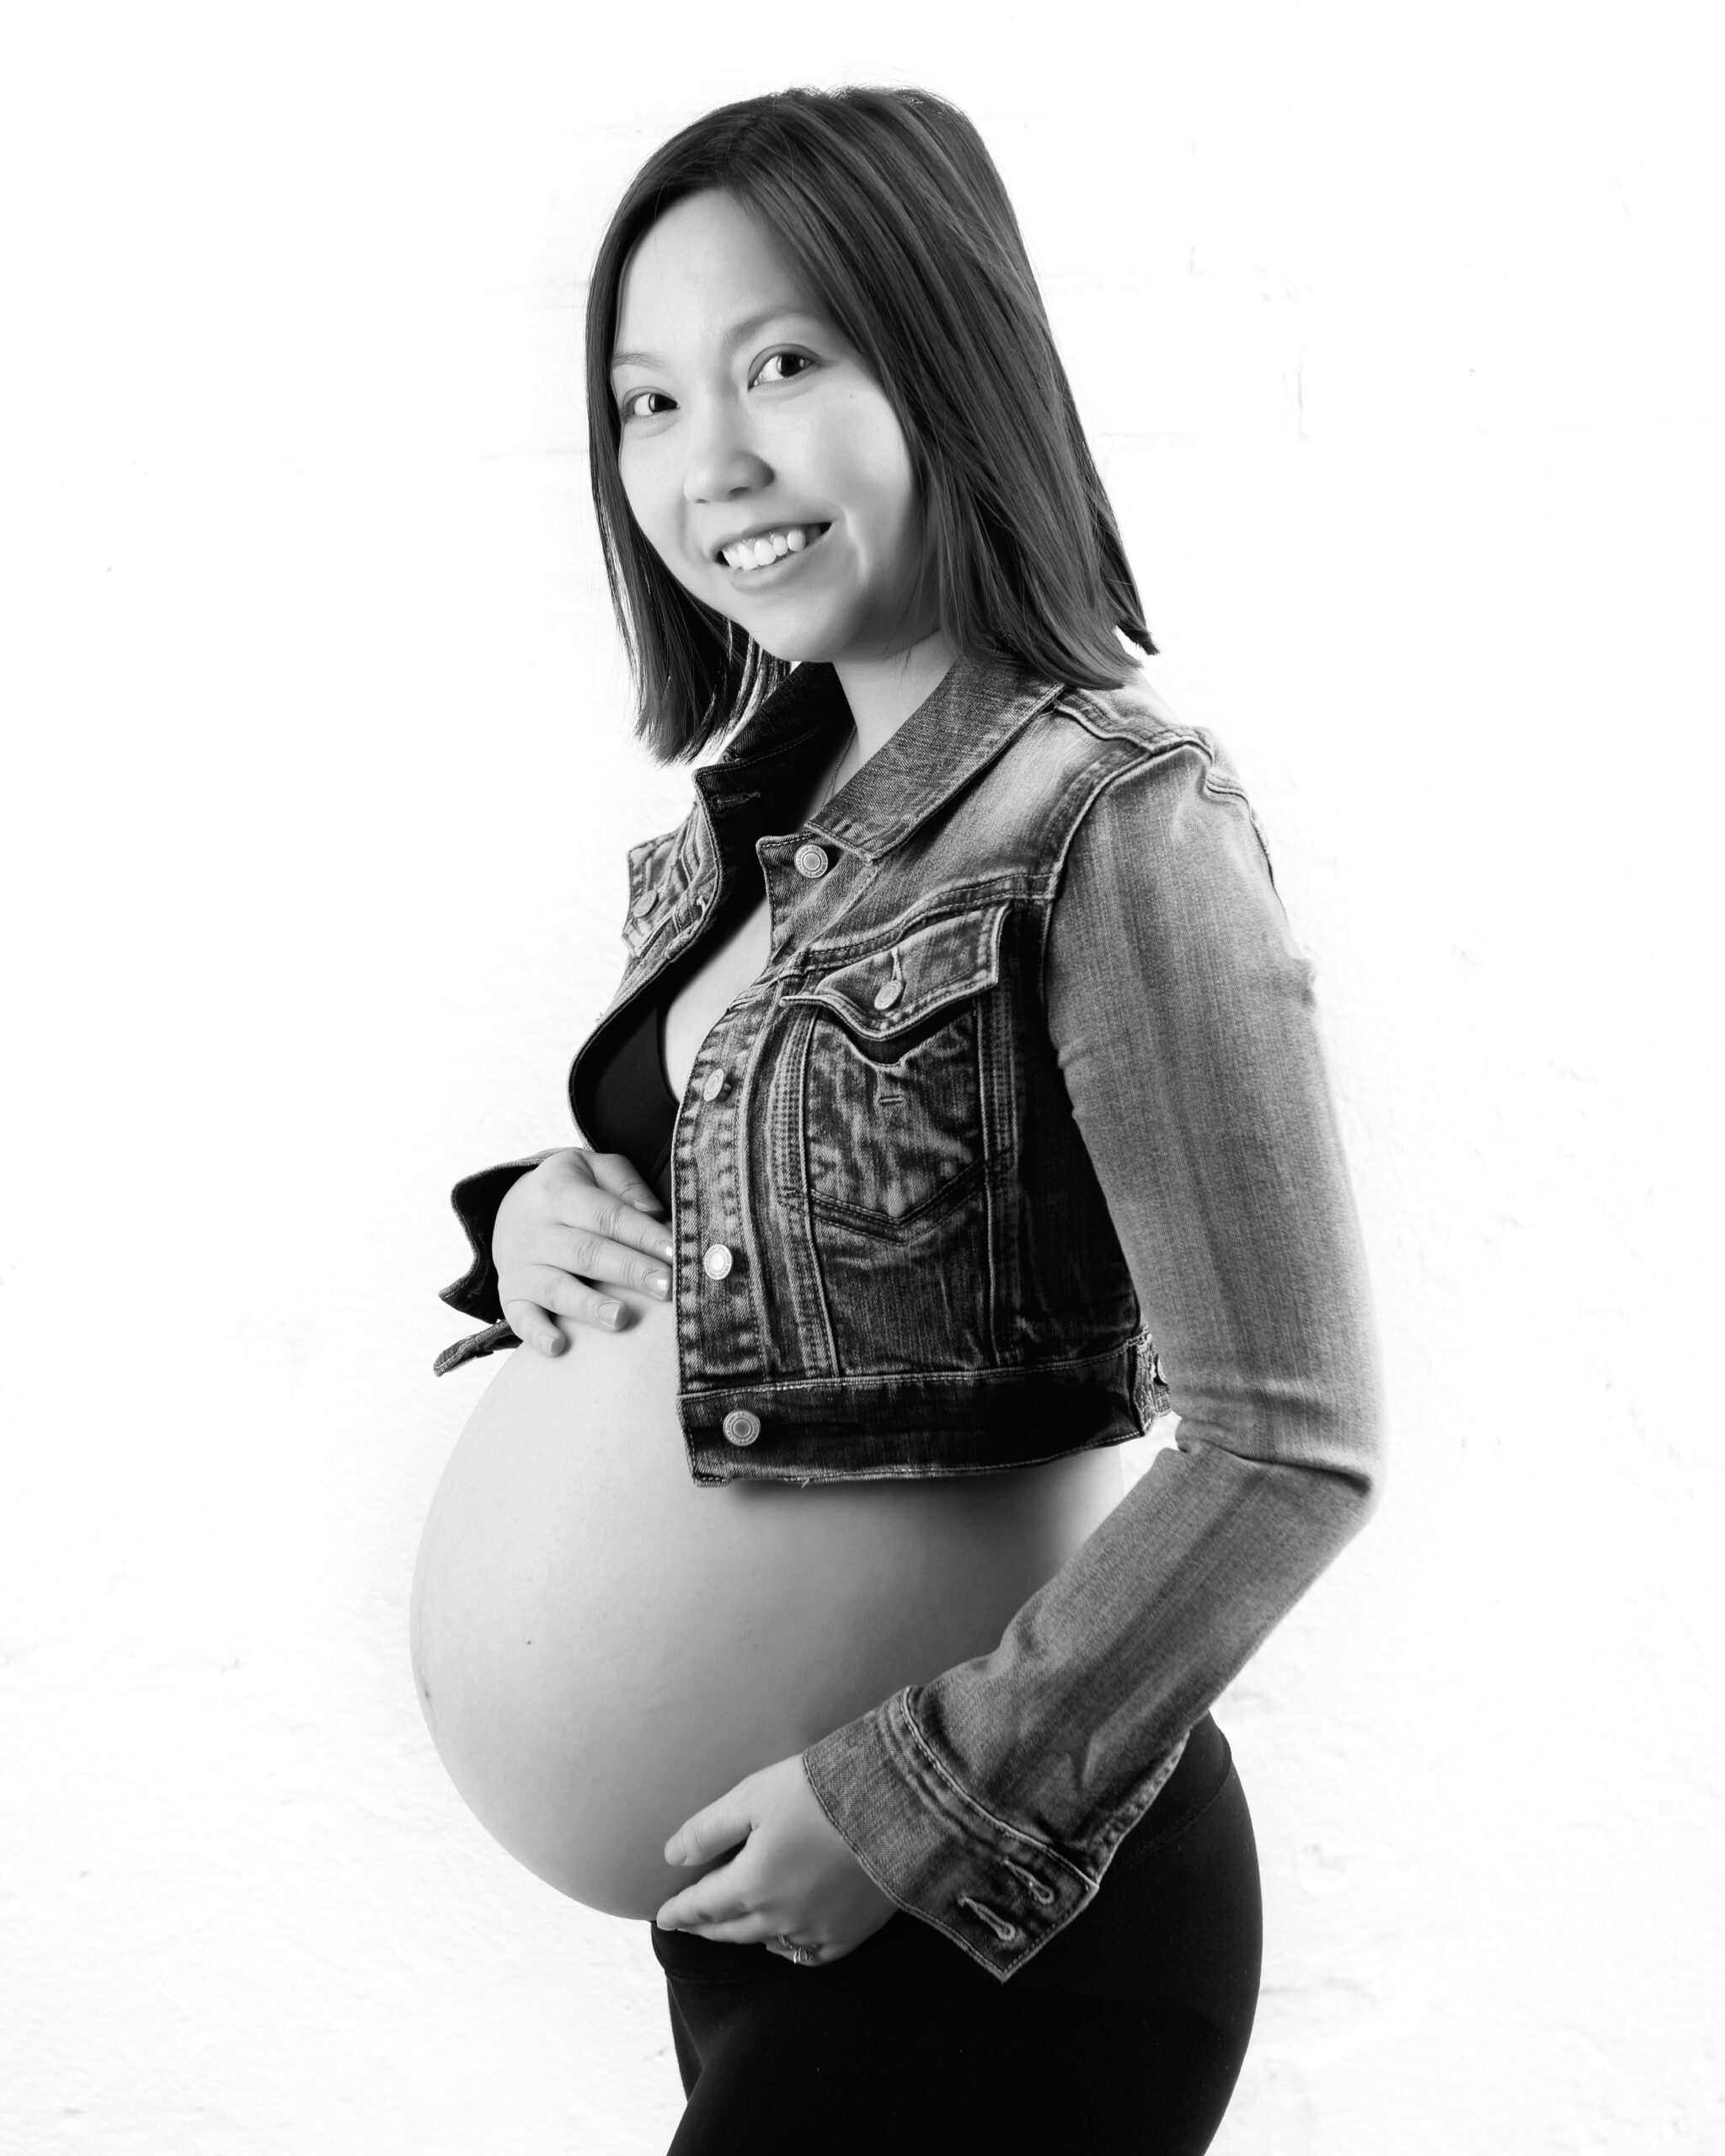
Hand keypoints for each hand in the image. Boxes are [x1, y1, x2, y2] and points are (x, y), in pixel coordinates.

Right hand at [494, 1147, 675, 1356]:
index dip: (643, 1235)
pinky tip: (559, 1347)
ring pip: (556, 1288)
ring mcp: (520, 1265)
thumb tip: (654, 1213)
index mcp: (559, 1192)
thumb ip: (625, 1184)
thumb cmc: (570, 1190)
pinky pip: (520, 1317)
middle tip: (665, 1287)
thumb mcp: (592, 1169)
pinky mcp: (511, 1295)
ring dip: (589, 1305)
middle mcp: (535, 1229)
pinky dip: (537, 1334)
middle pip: (586, 1252)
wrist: (509, 1207)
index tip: (676, 1253)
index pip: (608, 1215)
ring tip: (621, 1318)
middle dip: (628, 1270)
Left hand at [655, 1754, 896, 1966]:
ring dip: (744, 1936)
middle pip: (730, 1931)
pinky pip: (809, 1956)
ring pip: (766, 1944)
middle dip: (705, 1927)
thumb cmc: (820, 1791)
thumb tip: (672, 1857)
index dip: (679, 1912)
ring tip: (732, 1925)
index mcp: (751, 1886)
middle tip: (689, 1923)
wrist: (897, 1805)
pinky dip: (788, 1949)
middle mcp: (780, 1919)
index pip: (703, 1906)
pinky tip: (783, 1940)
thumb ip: (708, 1829)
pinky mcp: (851, 1934)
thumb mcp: (753, 1796)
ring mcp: (817, 1931)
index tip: (662, 1917)